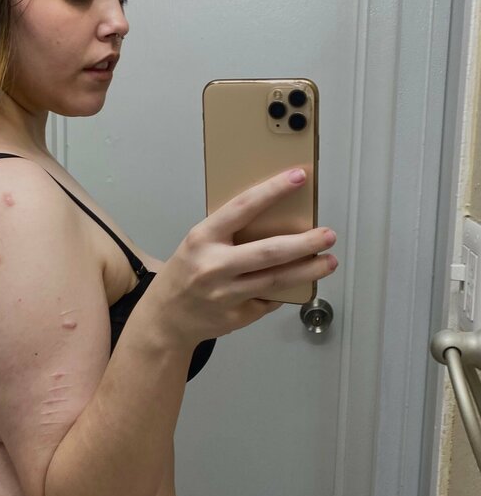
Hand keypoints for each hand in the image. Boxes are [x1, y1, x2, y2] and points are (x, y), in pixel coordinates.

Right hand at [157, 168, 336, 347]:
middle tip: (328, 235)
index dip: (273, 191)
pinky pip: (268, 300)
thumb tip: (277, 220)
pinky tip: (293, 285)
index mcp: (202, 239)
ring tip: (329, 262)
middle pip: (269, 252)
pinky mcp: (237, 316)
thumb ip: (229, 233)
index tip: (298, 177)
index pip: (243, 208)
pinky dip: (283, 292)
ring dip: (308, 270)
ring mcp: (226, 295)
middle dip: (305, 243)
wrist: (166, 318)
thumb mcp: (198, 244)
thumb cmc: (186, 273)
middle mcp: (213, 267)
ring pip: (276, 280)